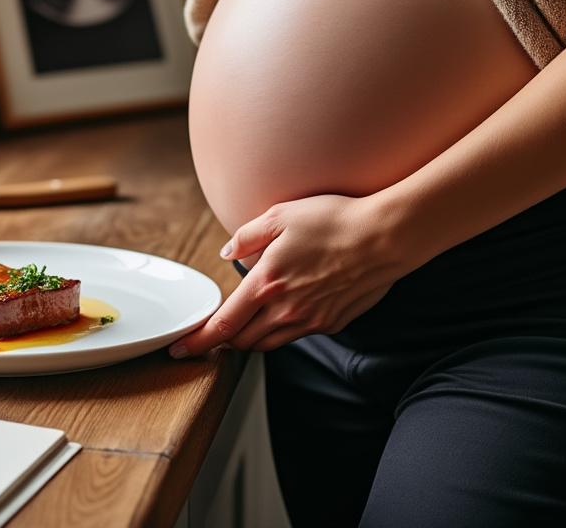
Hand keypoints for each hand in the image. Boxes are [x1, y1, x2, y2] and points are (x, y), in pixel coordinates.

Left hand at [169, 193, 420, 357]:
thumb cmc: (334, 220)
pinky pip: (297, 335)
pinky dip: (281, 330)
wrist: (385, 237)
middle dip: (222, 342)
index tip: (180, 349)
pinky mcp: (332, 323)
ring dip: (250, 339)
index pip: (223, 324)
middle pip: (243, 341)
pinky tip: (283, 314)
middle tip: (210, 337)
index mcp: (267, 284)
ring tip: (242, 329)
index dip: (198, 341)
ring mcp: (310, 320)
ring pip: (269, 343)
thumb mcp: (281, 215)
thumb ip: (247, 236)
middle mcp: (286, 310)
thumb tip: (228, 254)